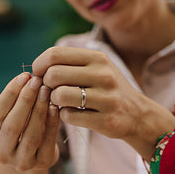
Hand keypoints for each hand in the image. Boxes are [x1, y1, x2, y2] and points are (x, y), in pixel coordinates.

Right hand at [0, 73, 59, 171]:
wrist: (33, 155)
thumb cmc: (21, 127)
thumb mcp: (12, 115)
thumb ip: (16, 99)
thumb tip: (28, 77)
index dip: (9, 93)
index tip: (24, 76)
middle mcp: (0, 153)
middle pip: (11, 125)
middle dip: (25, 100)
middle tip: (37, 81)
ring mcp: (21, 162)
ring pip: (30, 135)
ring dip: (39, 110)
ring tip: (46, 91)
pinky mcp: (41, 163)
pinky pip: (47, 141)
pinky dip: (51, 122)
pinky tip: (55, 107)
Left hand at [32, 46, 174, 158]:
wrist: (138, 114)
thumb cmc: (107, 89)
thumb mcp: (96, 68)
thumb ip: (69, 63)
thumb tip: (36, 68)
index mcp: (98, 58)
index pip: (55, 54)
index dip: (39, 65)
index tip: (39, 75)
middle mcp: (104, 74)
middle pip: (54, 74)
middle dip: (45, 85)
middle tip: (51, 91)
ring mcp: (107, 98)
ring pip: (60, 95)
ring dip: (54, 101)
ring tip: (62, 102)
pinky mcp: (106, 119)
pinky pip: (69, 116)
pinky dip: (65, 116)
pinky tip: (74, 114)